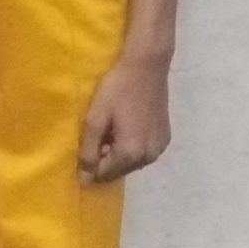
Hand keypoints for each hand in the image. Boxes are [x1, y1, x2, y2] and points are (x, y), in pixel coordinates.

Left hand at [79, 53, 171, 182]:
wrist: (147, 67)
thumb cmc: (117, 89)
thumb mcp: (95, 118)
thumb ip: (88, 151)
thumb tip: (84, 180)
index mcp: (131, 154)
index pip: (103, 175)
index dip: (89, 163)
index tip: (85, 143)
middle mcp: (148, 157)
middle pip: (118, 171)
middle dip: (104, 159)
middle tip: (98, 133)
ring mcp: (159, 148)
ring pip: (130, 163)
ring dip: (117, 153)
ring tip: (111, 129)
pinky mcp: (165, 139)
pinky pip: (142, 153)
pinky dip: (131, 147)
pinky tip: (126, 126)